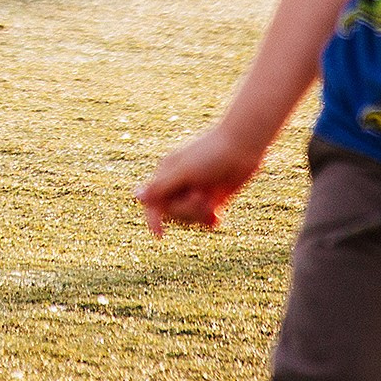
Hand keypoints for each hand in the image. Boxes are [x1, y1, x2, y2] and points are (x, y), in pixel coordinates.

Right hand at [137, 125, 260, 236]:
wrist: (244, 145)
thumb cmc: (212, 153)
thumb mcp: (184, 171)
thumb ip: (161, 186)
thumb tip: (136, 196)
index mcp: (167, 173)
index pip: (153, 201)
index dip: (153, 219)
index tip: (160, 235)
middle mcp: (179, 183)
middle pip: (172, 212)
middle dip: (186, 210)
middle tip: (200, 197)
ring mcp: (196, 191)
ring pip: (189, 218)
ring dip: (199, 214)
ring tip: (212, 201)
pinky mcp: (213, 197)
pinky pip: (205, 219)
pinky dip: (210, 220)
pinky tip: (218, 217)